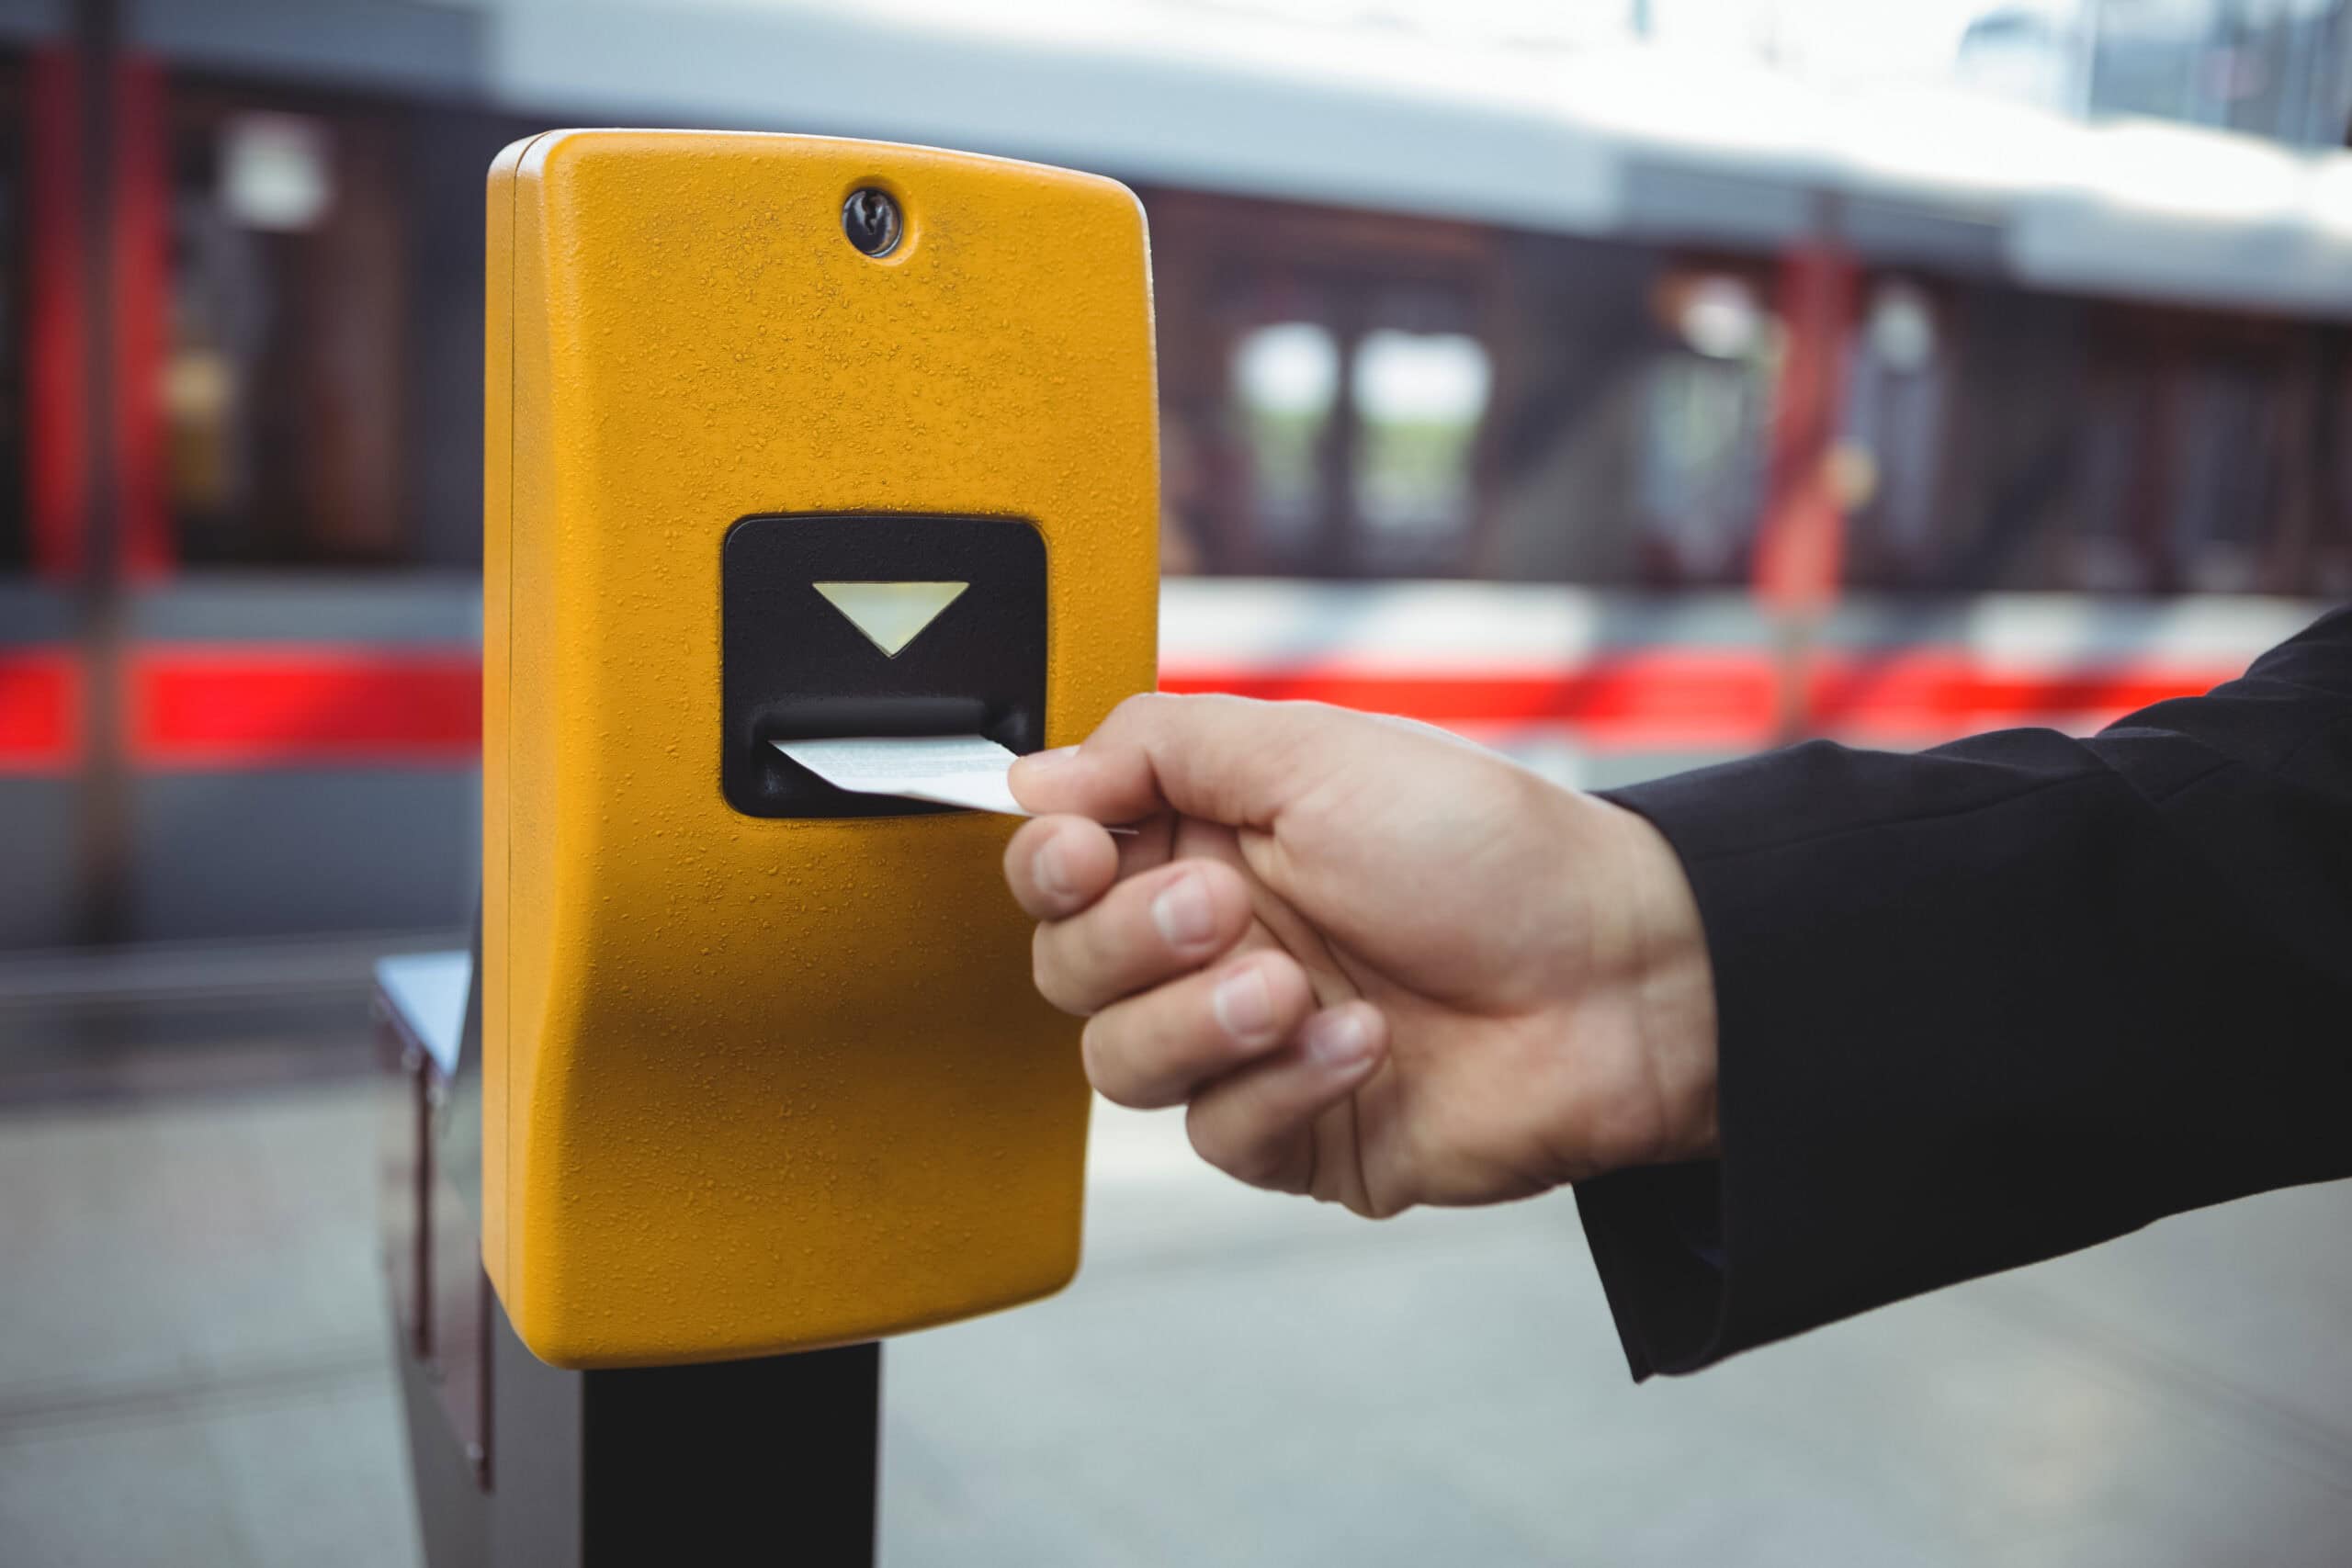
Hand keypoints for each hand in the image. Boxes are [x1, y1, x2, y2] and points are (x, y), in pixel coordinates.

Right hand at [1003, 695, 1718, 1217]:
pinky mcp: (1294, 1132)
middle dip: (1132, 939)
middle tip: (1227, 906)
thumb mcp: (1316, 752)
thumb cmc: (1489, 850)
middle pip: (1069, 968)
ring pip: (1120, 1065)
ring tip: (1295, 988)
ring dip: (1197, 1021)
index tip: (1086, 851)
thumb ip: (1161, 747)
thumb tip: (1034, 778)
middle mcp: (1215, 942)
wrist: (1619, 977)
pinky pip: (1218, 1134)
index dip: (1052, 864)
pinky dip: (1283, 1085)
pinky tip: (1364, 1044)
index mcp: (1208, 839)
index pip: (1062, 866)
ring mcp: (1249, 1044)